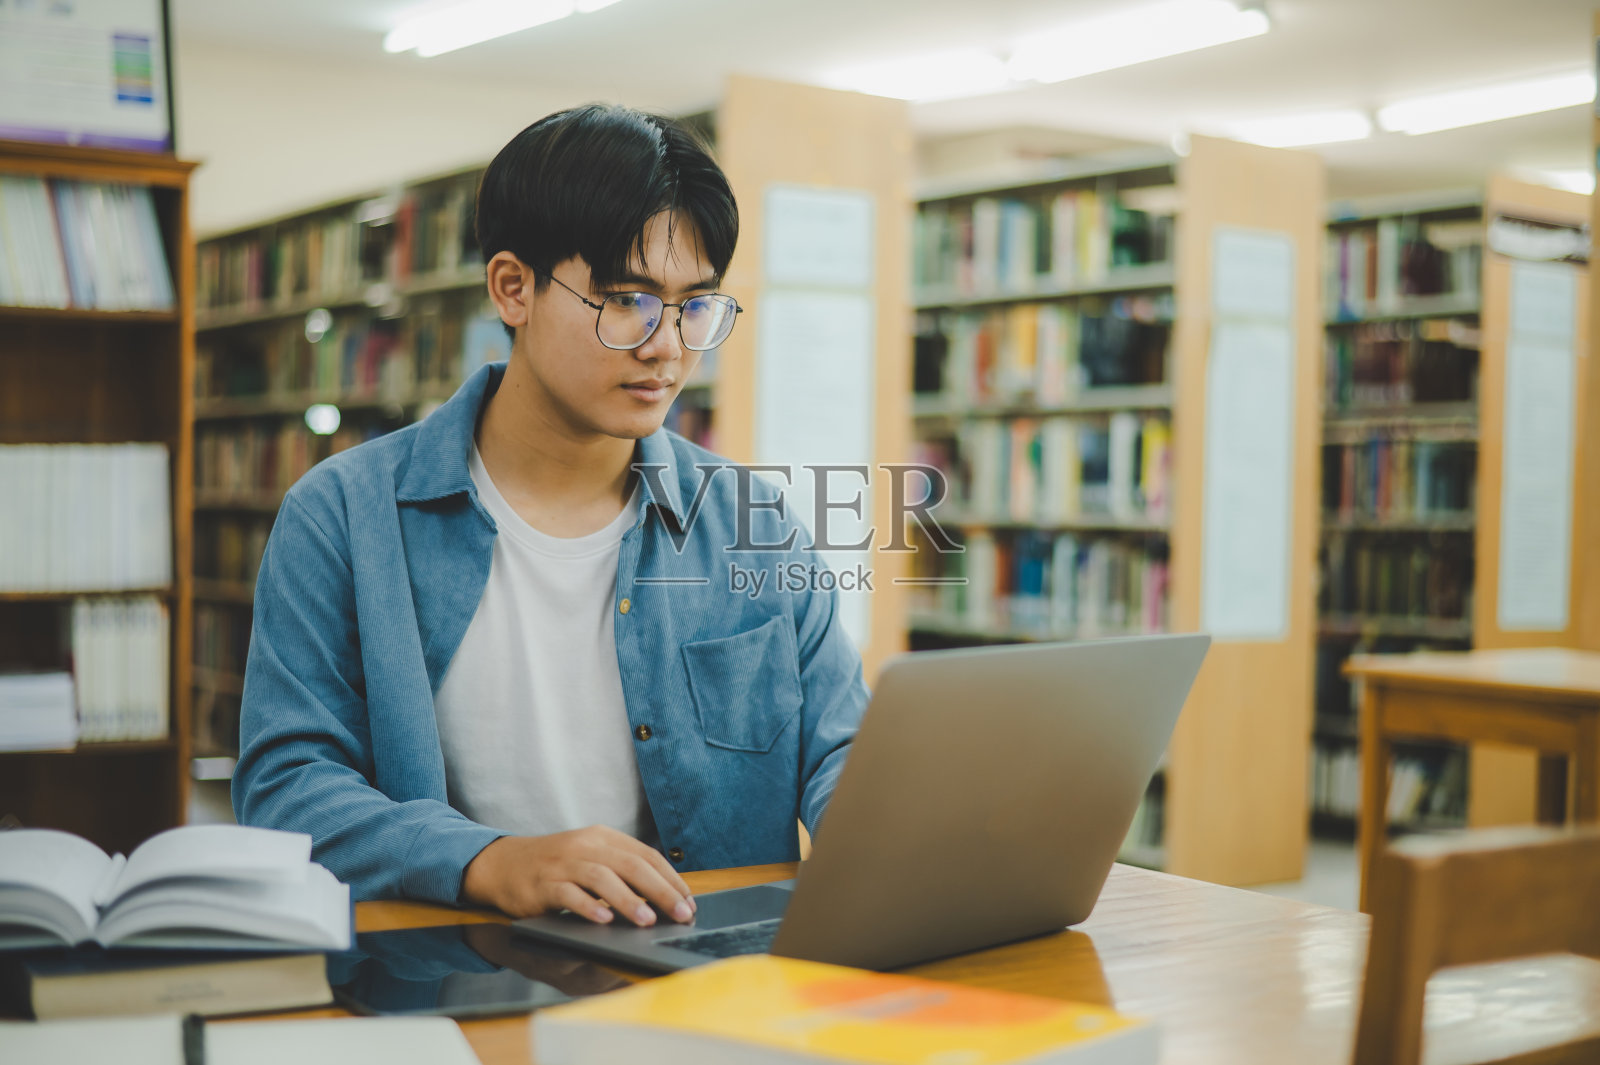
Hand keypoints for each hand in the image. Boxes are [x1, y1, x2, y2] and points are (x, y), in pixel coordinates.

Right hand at [461, 826, 696, 926]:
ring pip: (601, 877)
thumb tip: (662, 898)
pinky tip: (603, 921)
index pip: (646, 855)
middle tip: (680, 913)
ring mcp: (562, 863)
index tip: (689, 902)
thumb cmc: (555, 867)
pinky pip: (568, 894)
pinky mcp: (542, 884)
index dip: (670, 878)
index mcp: (603, 837)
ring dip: (627, 900)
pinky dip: (587, 907)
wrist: (503, 863)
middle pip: (630, 865)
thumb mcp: (591, 859)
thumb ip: (621, 871)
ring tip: (647, 920)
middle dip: (660, 890)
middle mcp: (585, 845)